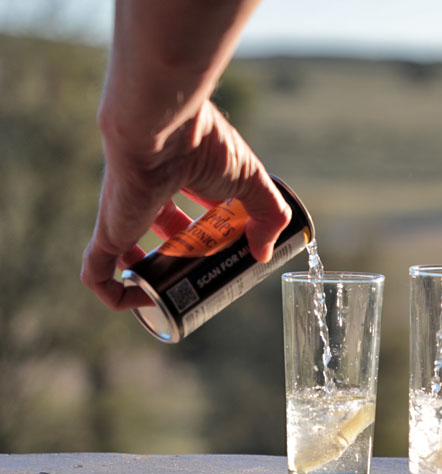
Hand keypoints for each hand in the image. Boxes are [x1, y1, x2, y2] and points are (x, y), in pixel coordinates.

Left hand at [81, 99, 290, 310]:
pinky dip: (117, 294)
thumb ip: (269, 215)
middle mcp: (152, 195)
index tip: (233, 255)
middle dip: (189, 259)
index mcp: (184, 176)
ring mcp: (127, 215)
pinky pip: (98, 274)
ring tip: (179, 293)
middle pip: (169, 235)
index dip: (213, 236)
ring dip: (154, 277)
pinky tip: (143, 303)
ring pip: (134, 253)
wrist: (162, 128)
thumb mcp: (253, 182)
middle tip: (211, 277)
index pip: (197, 211)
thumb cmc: (206, 145)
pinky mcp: (109, 232)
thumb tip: (262, 254)